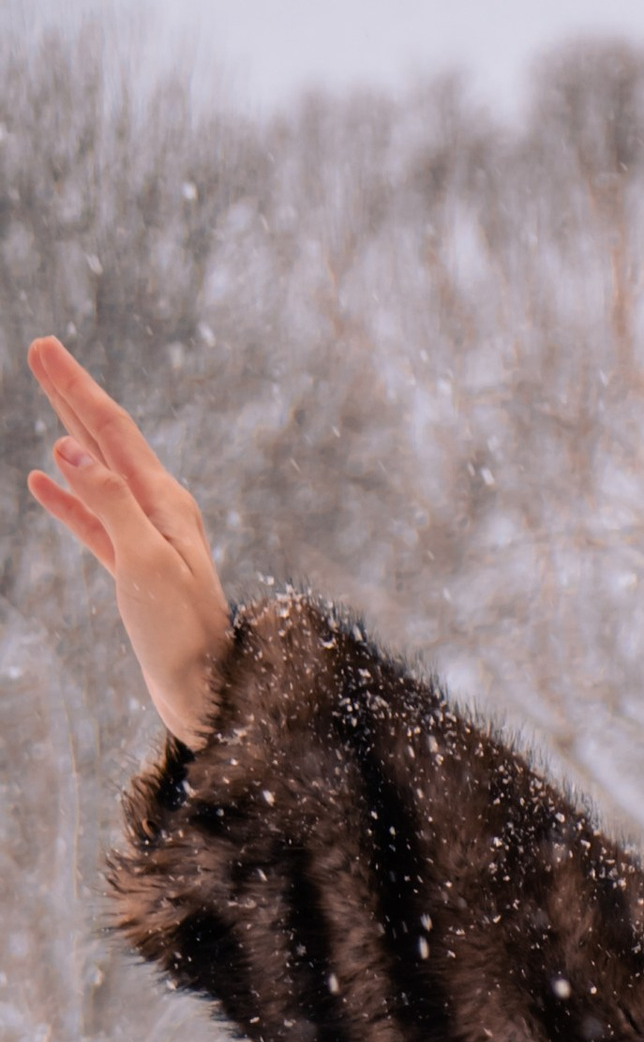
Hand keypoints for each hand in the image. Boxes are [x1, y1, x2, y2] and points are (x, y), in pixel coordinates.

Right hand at [25, 337, 231, 746]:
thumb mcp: (145, 563)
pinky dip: (68, 498)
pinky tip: (41, 480)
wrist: (206, 694)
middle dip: (72, 394)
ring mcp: (147, 539)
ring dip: (69, 433)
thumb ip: (110, 503)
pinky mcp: (134, 570)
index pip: (114, 430)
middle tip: (39, 349)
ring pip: (98, 473)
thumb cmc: (182, 634)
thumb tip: (70, 449)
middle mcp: (161, 512)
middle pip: (107, 439)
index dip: (76, 387)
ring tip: (44, 396)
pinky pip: (94, 521)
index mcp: (168, 503)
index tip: (44, 347)